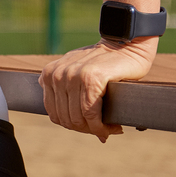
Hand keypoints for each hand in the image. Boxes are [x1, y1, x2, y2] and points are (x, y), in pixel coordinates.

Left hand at [38, 39, 155, 140]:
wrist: (126, 44)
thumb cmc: (104, 63)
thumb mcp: (76, 73)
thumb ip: (66, 92)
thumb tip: (67, 123)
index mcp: (49, 74)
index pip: (55, 114)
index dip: (73, 126)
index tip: (90, 129)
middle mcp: (57, 75)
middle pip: (67, 118)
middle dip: (86, 130)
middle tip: (103, 131)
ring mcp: (72, 76)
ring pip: (79, 118)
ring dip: (96, 130)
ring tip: (110, 129)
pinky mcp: (91, 78)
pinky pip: (92, 113)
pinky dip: (102, 126)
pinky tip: (113, 127)